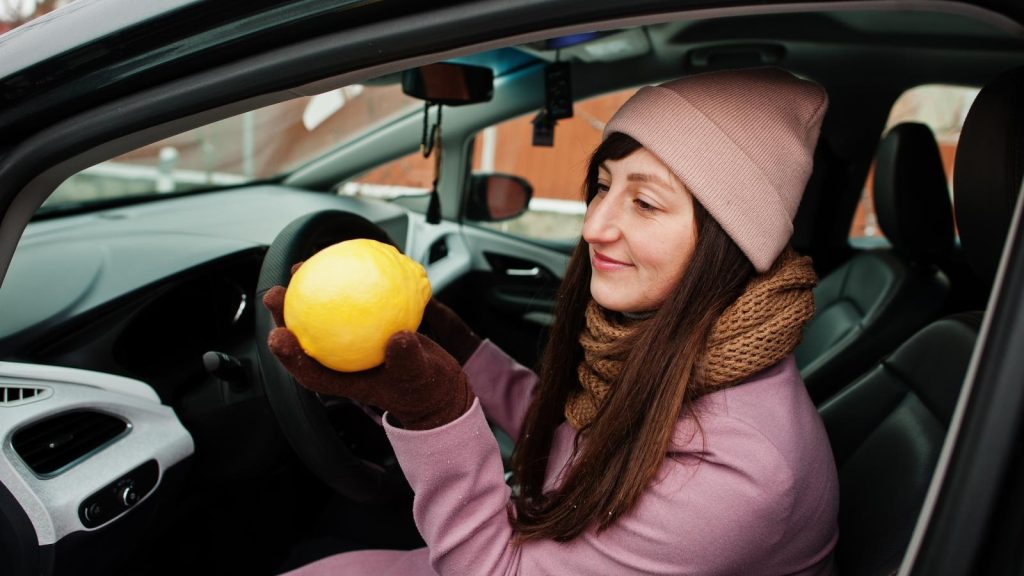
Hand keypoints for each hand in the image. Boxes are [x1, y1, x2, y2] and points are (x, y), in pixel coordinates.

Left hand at [263, 285, 473, 429]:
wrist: (438, 380)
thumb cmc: (424, 386)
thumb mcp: (419, 376)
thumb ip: (408, 360)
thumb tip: (398, 338)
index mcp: (345, 380)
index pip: (309, 372)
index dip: (288, 356)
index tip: (278, 336)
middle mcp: (342, 359)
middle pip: (306, 338)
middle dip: (283, 317)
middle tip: (274, 294)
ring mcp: (351, 341)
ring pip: (321, 316)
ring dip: (307, 293)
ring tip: (298, 267)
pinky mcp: (363, 325)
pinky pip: (351, 301)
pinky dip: (345, 281)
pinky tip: (343, 261)